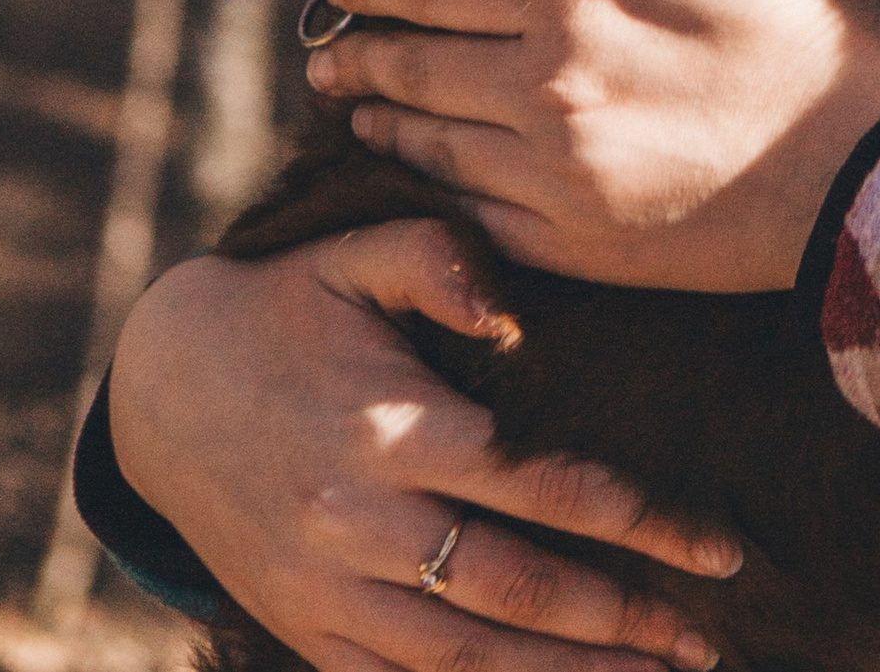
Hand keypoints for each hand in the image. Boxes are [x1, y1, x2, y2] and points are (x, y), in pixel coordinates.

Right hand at [107, 222, 739, 671]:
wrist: (161, 389)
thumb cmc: (286, 303)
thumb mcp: (353, 248)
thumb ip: (441, 259)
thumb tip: (514, 311)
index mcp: (393, 425)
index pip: (543, 486)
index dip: (641, 523)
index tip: (718, 548)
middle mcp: (364, 522)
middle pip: (520, 590)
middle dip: (625, 622)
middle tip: (708, 641)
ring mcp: (330, 590)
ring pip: (468, 659)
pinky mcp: (305, 627)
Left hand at [307, 0, 879, 291]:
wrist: (872, 161)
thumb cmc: (817, 27)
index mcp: (571, 4)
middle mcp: (543, 94)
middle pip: (417, 70)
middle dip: (360, 54)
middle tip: (326, 49)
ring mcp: (554, 182)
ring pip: (434, 149)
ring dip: (384, 123)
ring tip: (354, 110)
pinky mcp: (579, 249)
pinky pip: (476, 217)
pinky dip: (433, 192)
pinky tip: (421, 178)